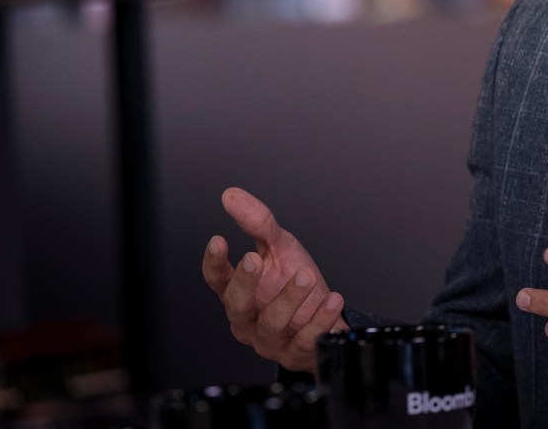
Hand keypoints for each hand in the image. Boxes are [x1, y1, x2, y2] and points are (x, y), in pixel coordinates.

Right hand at [202, 187, 346, 371]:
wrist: (327, 315)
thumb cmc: (295, 281)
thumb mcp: (280, 248)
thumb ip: (258, 224)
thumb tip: (231, 195)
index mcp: (239, 292)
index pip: (217, 279)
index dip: (214, 262)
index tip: (217, 240)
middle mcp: (248, 319)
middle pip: (236, 305)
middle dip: (244, 283)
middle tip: (254, 259)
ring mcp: (271, 339)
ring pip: (271, 323)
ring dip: (289, 298)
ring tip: (307, 276)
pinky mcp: (296, 353)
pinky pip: (305, 339)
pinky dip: (320, 320)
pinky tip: (332, 300)